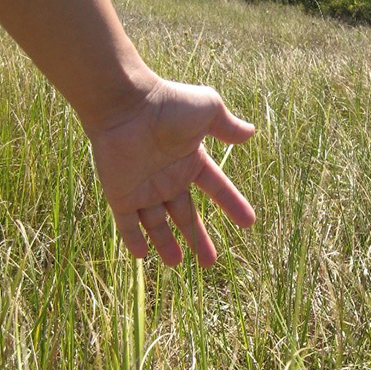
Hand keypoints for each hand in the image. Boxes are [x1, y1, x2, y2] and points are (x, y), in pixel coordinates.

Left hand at [85, 78, 255, 266]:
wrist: (126, 105)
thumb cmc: (169, 105)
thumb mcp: (208, 111)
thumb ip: (228, 126)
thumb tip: (251, 132)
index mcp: (190, 160)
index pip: (216, 188)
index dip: (232, 205)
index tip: (248, 223)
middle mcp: (168, 178)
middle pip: (185, 215)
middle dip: (197, 238)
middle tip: (209, 263)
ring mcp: (143, 188)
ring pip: (156, 224)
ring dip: (165, 244)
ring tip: (175, 264)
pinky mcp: (120, 194)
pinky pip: (126, 223)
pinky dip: (133, 239)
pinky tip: (141, 256)